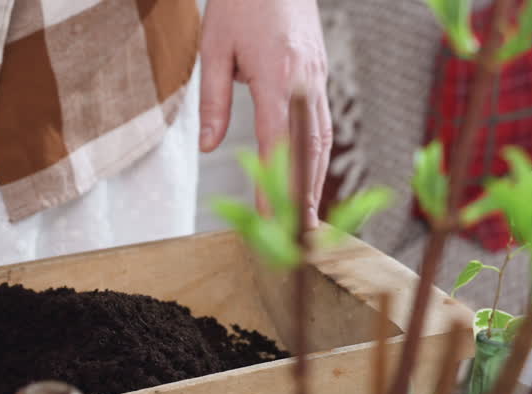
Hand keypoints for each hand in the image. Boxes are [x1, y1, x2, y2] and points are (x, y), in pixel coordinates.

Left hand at [199, 0, 331, 226]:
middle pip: (310, 147)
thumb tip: (209, 147)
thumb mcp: (214, 48)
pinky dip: (317, 151)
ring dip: (317, 177)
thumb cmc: (240, 1)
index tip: (272, 219)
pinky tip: (311, 173)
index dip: (277, 185)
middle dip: (306, 193)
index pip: (278, 143)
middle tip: (301, 234)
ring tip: (309, 214)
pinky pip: (322, 119)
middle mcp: (306, 79)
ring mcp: (318, 75)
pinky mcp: (320, 71)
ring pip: (322, 136)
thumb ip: (213, 101)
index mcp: (278, 75)